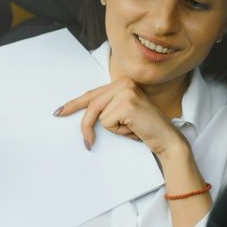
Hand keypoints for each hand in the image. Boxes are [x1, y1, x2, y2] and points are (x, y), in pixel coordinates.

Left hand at [56, 77, 186, 156]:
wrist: (167, 139)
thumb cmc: (145, 129)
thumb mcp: (124, 115)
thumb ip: (108, 108)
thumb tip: (85, 116)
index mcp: (123, 83)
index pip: (93, 94)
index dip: (75, 104)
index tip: (59, 112)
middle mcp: (124, 83)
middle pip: (92, 104)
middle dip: (87, 126)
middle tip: (87, 143)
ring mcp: (126, 91)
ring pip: (99, 115)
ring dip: (114, 128)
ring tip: (131, 128)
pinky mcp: (126, 104)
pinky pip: (107, 122)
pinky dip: (119, 131)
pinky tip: (134, 129)